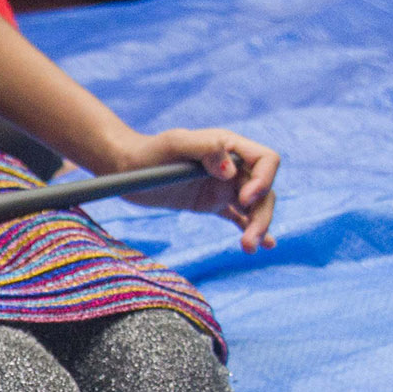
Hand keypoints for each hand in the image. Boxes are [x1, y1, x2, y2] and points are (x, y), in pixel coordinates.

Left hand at [114, 127, 279, 249]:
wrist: (126, 168)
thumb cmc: (149, 152)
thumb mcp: (175, 143)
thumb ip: (205, 148)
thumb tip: (231, 171)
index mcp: (229, 146)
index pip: (266, 161)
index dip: (264, 180)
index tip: (243, 199)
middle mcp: (232, 166)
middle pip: (264, 189)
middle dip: (262, 214)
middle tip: (250, 241)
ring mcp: (223, 186)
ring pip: (255, 206)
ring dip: (258, 226)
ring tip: (249, 248)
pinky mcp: (212, 203)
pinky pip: (238, 216)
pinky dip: (249, 228)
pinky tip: (261, 245)